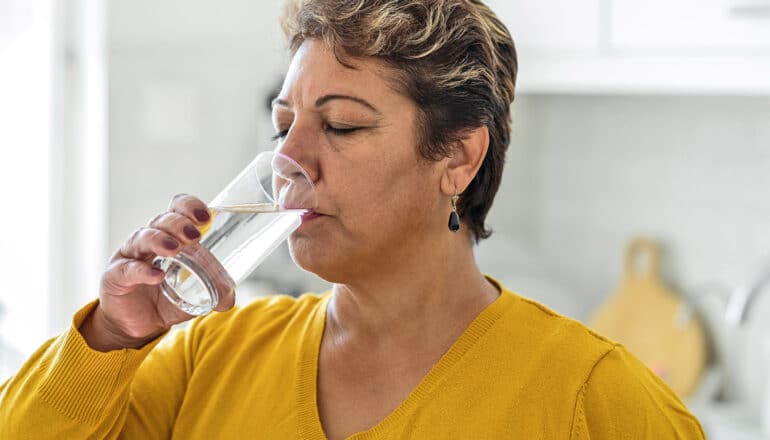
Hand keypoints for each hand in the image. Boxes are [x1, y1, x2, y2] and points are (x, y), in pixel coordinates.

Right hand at [79, 194, 234, 350]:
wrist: (137, 325)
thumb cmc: (166, 299)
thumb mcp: (195, 295)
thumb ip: (215, 293)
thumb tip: (230, 299)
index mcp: (170, 236)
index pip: (177, 209)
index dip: (190, 207)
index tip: (206, 217)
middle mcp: (149, 240)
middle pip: (162, 220)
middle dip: (179, 224)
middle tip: (194, 236)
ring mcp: (130, 256)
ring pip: (142, 237)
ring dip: (160, 240)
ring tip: (174, 249)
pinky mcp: (116, 276)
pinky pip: (127, 269)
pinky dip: (142, 271)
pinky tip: (156, 276)